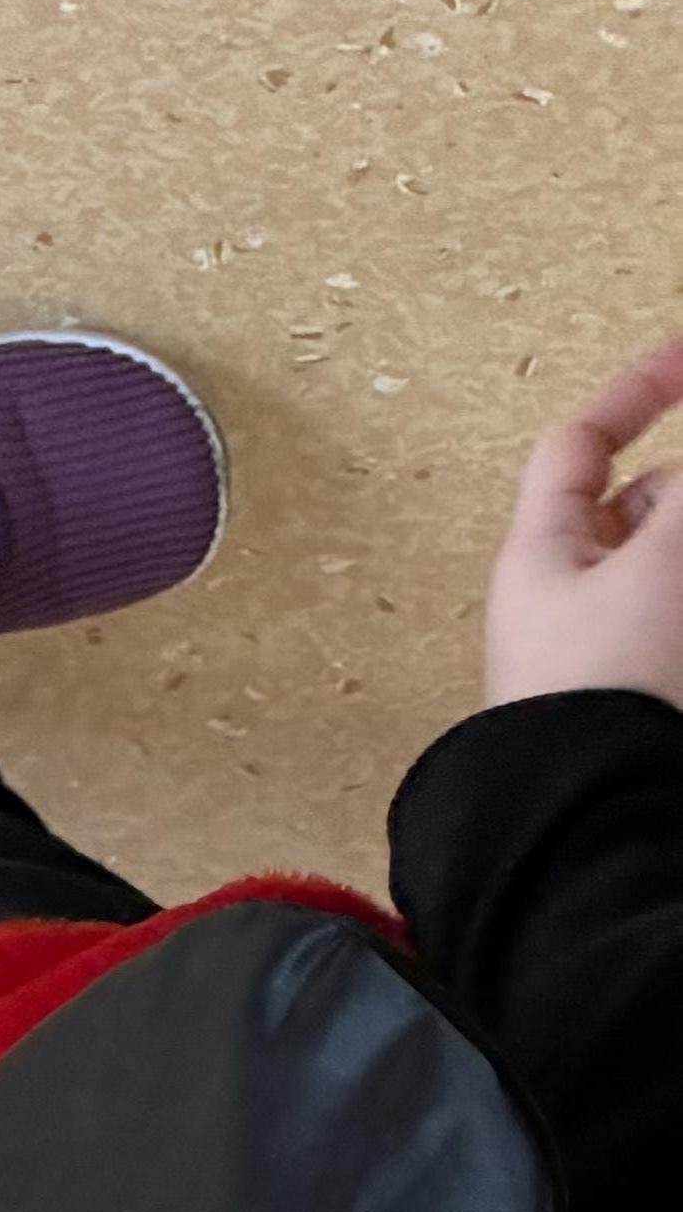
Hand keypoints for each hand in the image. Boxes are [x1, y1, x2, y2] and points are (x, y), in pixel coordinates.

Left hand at [485, 336, 682, 708]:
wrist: (596, 824)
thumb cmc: (612, 685)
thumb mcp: (666, 556)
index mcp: (543, 556)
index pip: (579, 444)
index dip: (638, 387)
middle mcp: (571, 602)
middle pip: (650, 507)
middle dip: (682, 497)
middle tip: (678, 556)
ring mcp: (612, 652)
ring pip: (666, 568)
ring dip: (678, 557)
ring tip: (671, 604)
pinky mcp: (646, 696)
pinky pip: (669, 628)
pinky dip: (676, 602)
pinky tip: (675, 646)